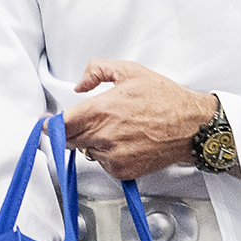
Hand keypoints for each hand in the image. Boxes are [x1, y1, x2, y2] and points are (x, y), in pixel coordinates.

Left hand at [63, 60, 218, 180]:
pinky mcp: (122, 171)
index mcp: (100, 110)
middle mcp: (103, 136)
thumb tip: (80, 84)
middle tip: (94, 120)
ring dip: (93, 142)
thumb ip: (97, 70)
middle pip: (69, 139)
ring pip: (87, 151)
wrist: (192, 125)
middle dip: (75, 130)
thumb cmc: (166, 99)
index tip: (48, 122)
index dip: (51, 123)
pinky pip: (103, 164)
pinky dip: (109, 154)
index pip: (60, 124)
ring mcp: (112, 156)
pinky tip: (126, 141)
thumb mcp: (131, 71)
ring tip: (118, 129)